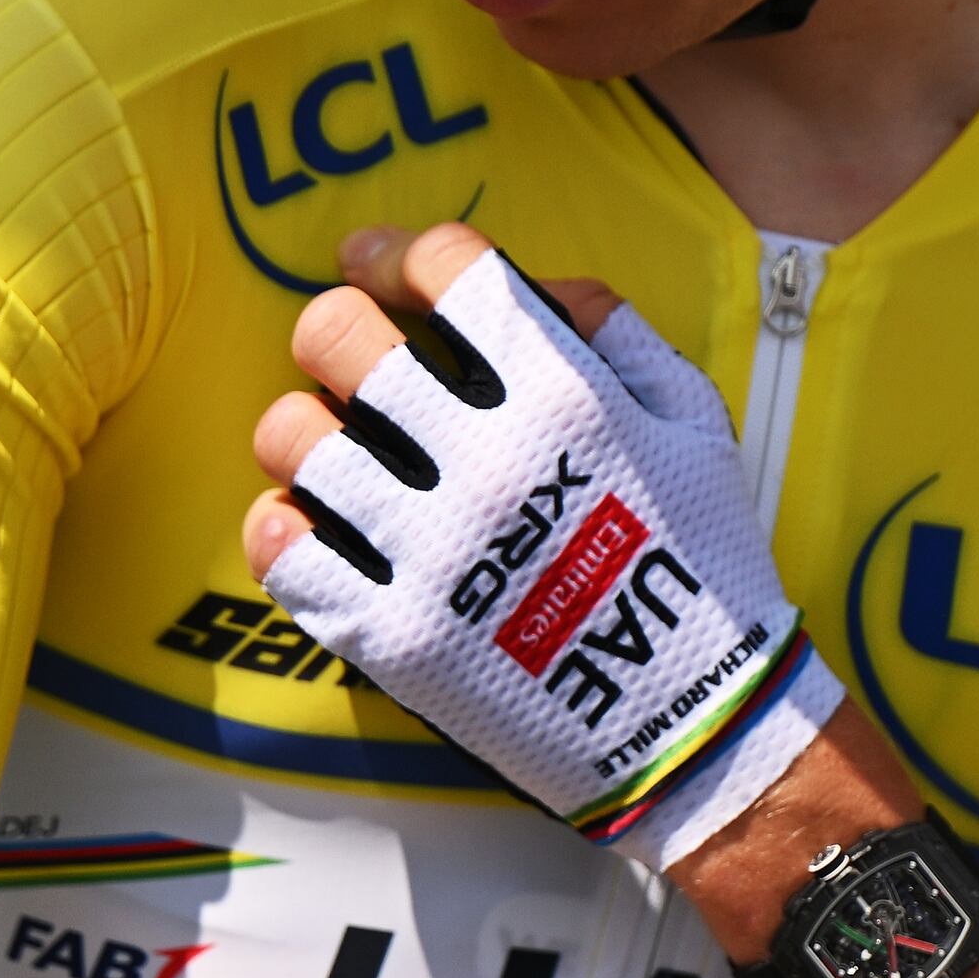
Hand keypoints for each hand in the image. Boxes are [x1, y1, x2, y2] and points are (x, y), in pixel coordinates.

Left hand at [239, 222, 840, 867]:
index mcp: (565, 398)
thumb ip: (614, 328)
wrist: (695, 726)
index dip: (395, 251)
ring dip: (302, 430)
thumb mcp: (693, 420)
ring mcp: (431, 553)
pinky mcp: (392, 636)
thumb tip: (530, 280)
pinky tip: (318, 528)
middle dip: (333, 327)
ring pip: (290, 437)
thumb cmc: (698, 562)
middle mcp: (488, 464)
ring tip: (333, 451)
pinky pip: (280, 550)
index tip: (374, 264)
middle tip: (348, 356)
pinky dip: (282, 527)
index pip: (446, 268)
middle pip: (338, 335)